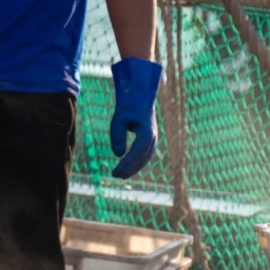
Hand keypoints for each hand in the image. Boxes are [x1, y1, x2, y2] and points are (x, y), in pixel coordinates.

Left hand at [108, 56, 162, 178]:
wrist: (140, 94)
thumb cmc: (128, 105)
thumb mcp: (119, 119)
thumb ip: (117, 136)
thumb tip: (118, 154)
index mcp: (147, 133)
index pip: (136, 154)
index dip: (125, 165)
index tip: (115, 172)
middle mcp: (153, 137)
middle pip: (142, 159)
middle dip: (129, 169)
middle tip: (116, 176)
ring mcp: (153, 137)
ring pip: (145, 157)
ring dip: (134, 167)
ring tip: (121, 174)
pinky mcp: (150, 137)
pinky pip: (145, 153)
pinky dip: (137, 161)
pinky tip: (127, 166)